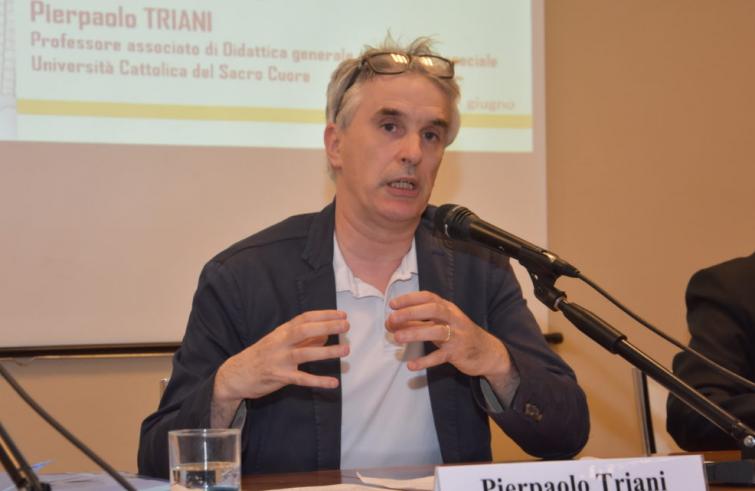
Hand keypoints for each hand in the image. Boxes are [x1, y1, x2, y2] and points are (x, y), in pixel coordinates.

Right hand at [212, 310, 348, 423]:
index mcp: (281, 332)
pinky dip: (318, 381)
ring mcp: (279, 360)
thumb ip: (303, 339)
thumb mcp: (280, 342)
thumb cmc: (262, 356)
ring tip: (345, 349)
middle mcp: (280, 342)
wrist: (235, 374)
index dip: (324, 315)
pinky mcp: (279, 377)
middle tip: (346, 326)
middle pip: (305, 330)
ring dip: (327, 351)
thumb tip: (326, 335)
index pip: (304, 318)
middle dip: (327, 326)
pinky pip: (301, 379)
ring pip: (305, 353)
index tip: (342, 314)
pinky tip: (333, 383)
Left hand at [385, 291, 511, 380]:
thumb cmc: (458, 335)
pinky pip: (440, 356)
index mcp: (448, 308)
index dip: (410, 299)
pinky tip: (412, 365)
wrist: (488, 352)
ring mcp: (457, 335)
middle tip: (392, 319)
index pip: (428, 297)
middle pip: (433, 310)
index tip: (393, 304)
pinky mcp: (458, 353)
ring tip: (397, 337)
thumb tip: (392, 322)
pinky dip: (426, 361)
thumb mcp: (441, 324)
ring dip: (415, 333)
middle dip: (411, 312)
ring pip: (436, 331)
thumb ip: (418, 322)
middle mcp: (453, 318)